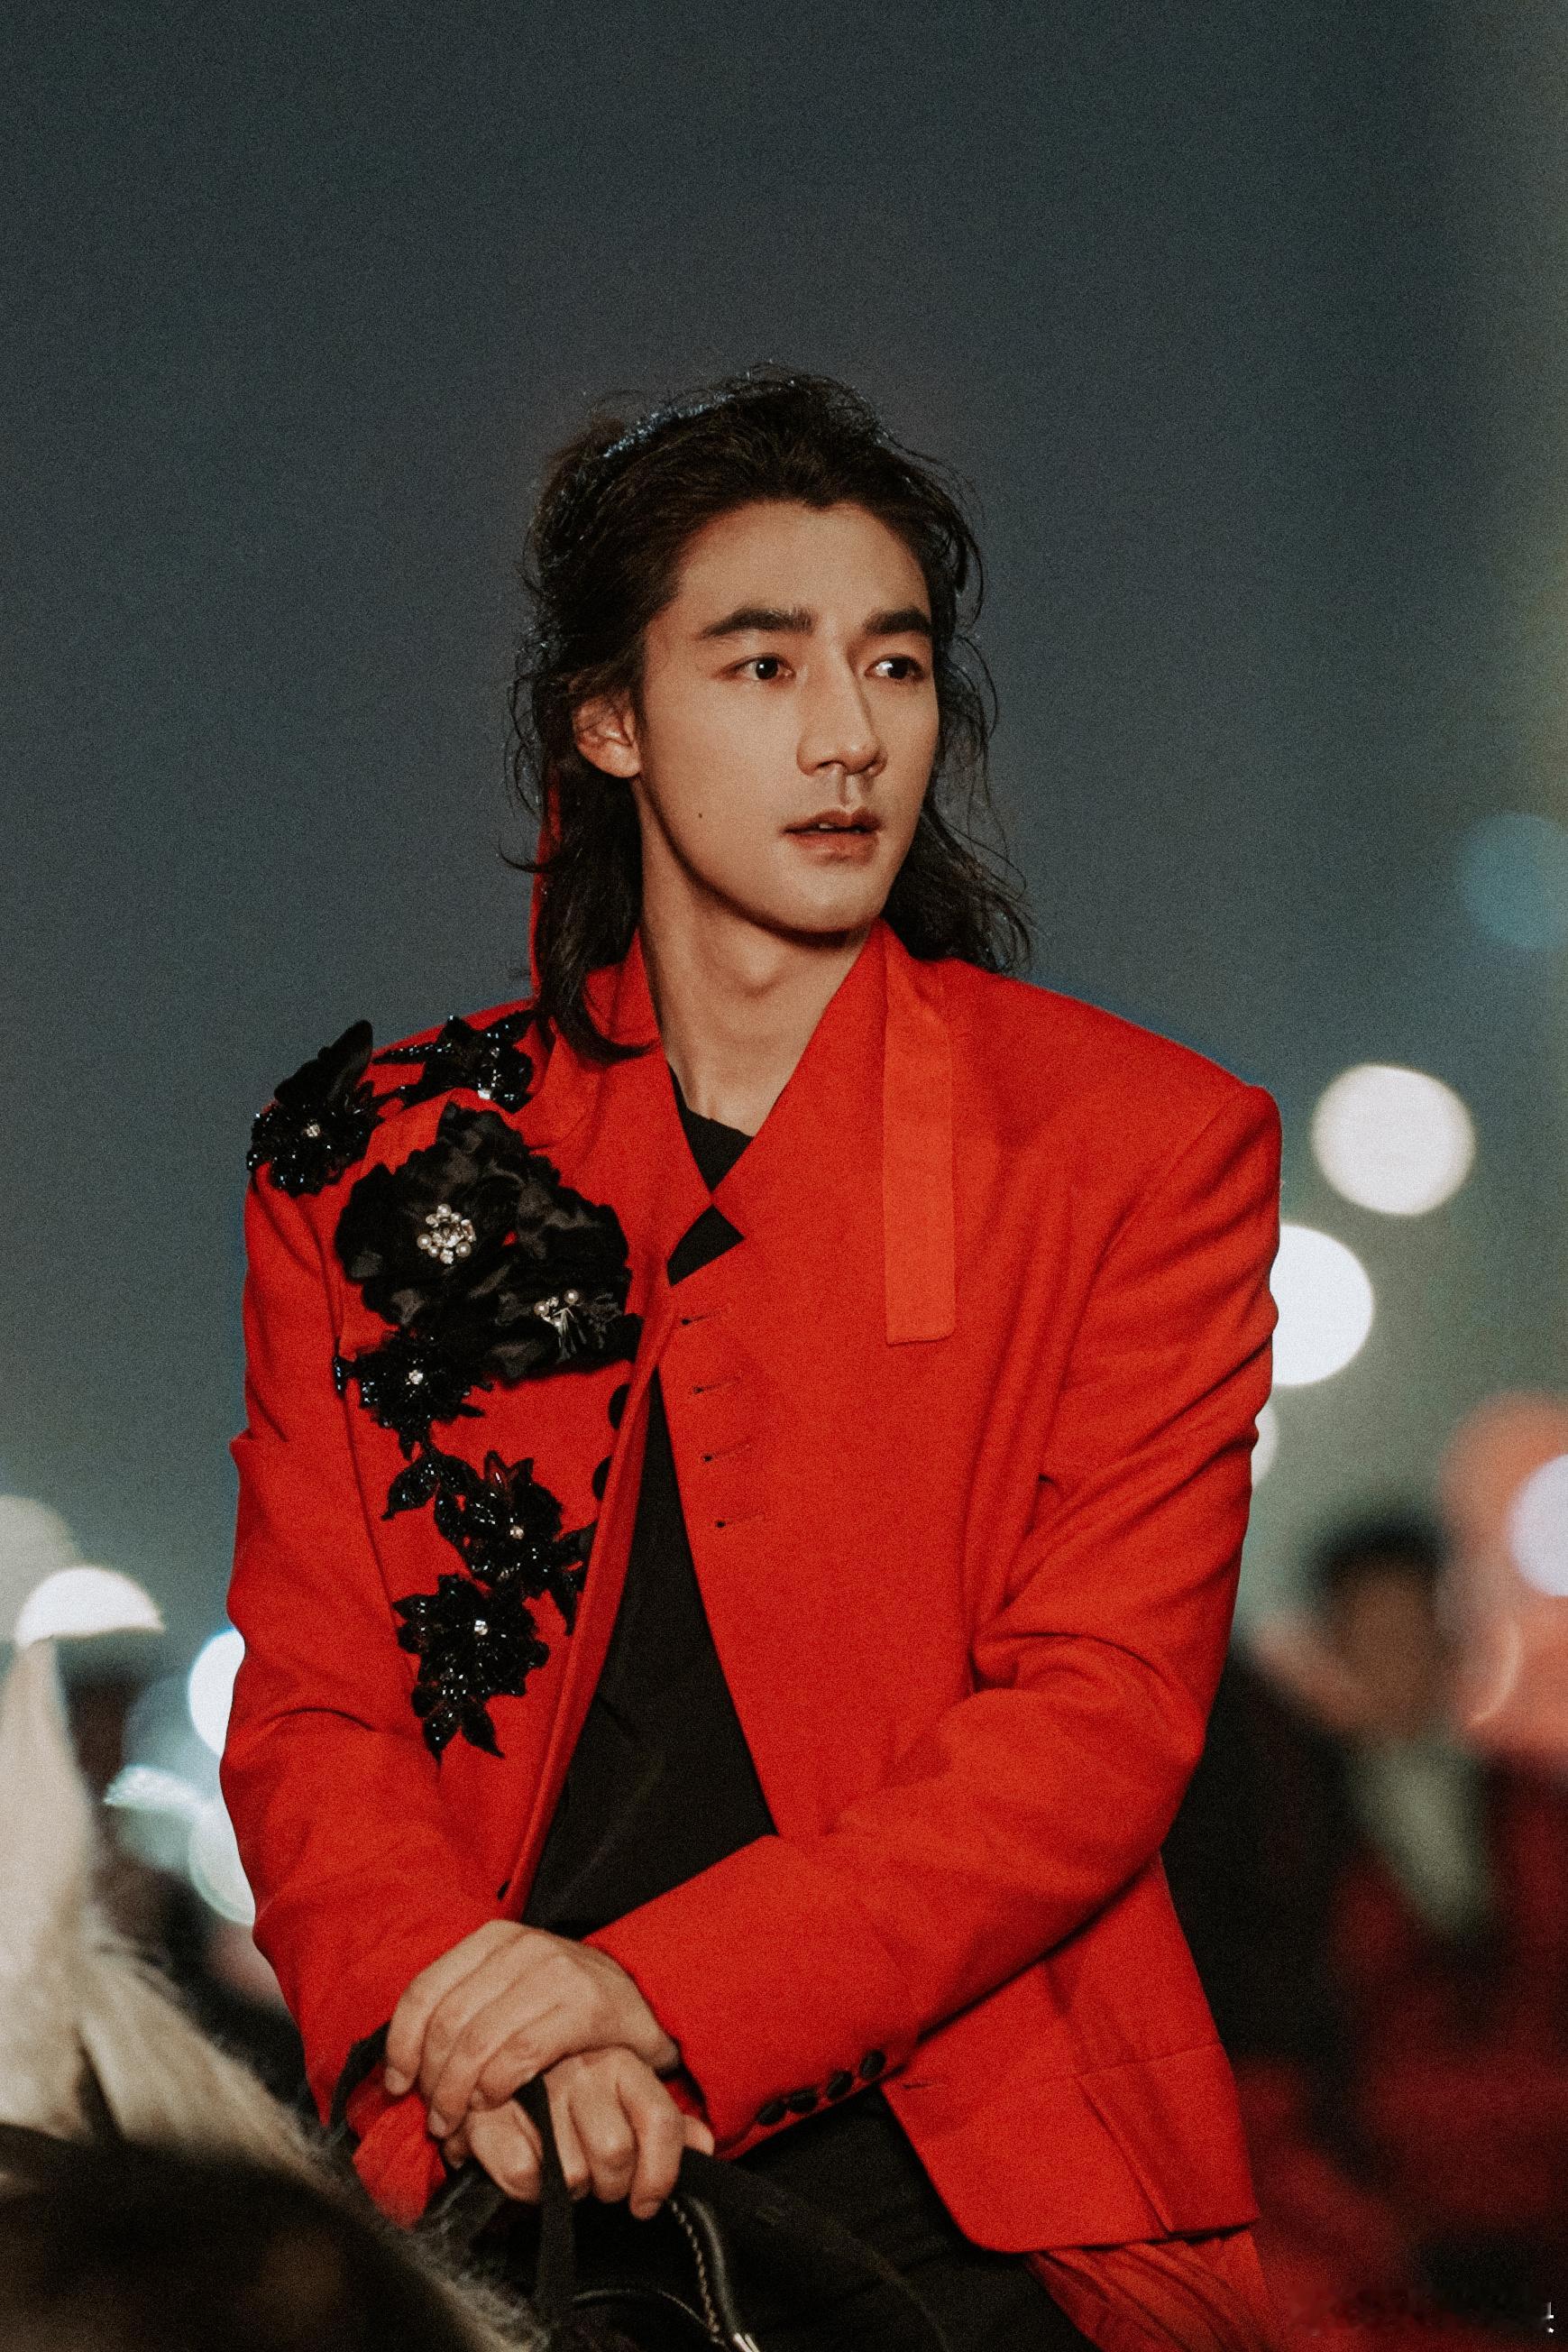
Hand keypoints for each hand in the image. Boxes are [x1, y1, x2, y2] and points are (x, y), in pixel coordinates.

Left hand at [384, 1921, 677, 2137]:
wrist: (647, 1996)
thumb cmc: (566, 2004)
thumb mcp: (511, 1989)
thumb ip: (466, 2008)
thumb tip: (402, 2063)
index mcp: (493, 1940)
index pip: (425, 1990)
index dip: (402, 2044)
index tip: (400, 2085)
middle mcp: (520, 1947)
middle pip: (448, 2023)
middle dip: (432, 2082)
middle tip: (436, 2119)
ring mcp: (554, 1972)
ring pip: (477, 2042)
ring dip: (457, 2094)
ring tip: (456, 2124)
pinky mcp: (584, 2004)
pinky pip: (520, 2053)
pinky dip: (495, 2087)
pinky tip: (492, 2103)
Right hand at [438, 2047, 713, 2219]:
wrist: (492, 2062)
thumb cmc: (569, 2088)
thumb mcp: (623, 2093)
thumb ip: (664, 2122)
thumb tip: (704, 2146)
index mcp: (620, 2059)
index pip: (660, 2121)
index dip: (660, 2174)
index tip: (647, 2200)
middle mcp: (581, 2068)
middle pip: (615, 2155)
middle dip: (610, 2185)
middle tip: (595, 2177)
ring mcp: (534, 2088)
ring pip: (570, 2175)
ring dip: (569, 2189)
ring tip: (561, 2166)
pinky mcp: (489, 2114)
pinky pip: (523, 2178)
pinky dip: (527, 2190)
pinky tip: (530, 2171)